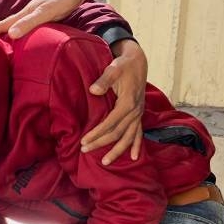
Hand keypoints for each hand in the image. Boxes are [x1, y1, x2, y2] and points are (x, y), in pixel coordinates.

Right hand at [0, 0, 84, 38]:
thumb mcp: (44, 12)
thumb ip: (29, 22)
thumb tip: (11, 35)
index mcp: (25, 13)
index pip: (6, 24)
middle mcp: (28, 13)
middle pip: (11, 25)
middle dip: (0, 34)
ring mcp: (36, 14)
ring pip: (20, 26)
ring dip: (12, 34)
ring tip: (6, 44)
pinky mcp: (45, 17)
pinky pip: (31, 27)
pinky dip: (24, 33)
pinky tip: (26, 37)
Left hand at [82, 39, 146, 164]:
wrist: (138, 62)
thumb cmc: (123, 65)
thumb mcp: (114, 68)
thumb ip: (104, 80)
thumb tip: (93, 91)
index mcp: (128, 102)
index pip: (110, 123)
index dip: (97, 133)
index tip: (84, 140)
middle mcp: (135, 111)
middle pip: (117, 133)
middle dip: (101, 143)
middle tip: (85, 150)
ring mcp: (138, 114)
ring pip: (128, 137)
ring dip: (117, 150)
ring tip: (105, 162)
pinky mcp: (139, 115)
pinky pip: (139, 133)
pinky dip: (137, 146)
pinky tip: (134, 157)